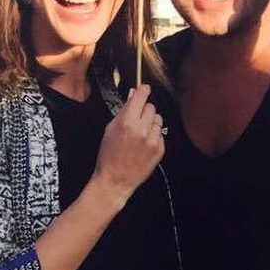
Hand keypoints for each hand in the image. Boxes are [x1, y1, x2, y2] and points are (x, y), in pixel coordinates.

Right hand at [91, 84, 164, 207]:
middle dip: (143, 110)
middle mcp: (143, 129)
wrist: (115, 180)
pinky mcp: (160, 149)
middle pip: (151, 106)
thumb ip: (123, 111)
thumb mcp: (110, 129)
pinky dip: (153, 135)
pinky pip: (160, 133)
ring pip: (158, 119)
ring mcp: (153, 140)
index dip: (143, 90)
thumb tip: (133, 94)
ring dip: (150, 122)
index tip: (144, 89)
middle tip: (136, 118)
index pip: (142, 95)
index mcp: (128, 122)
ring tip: (140, 133)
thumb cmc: (109, 154)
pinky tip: (143, 144)